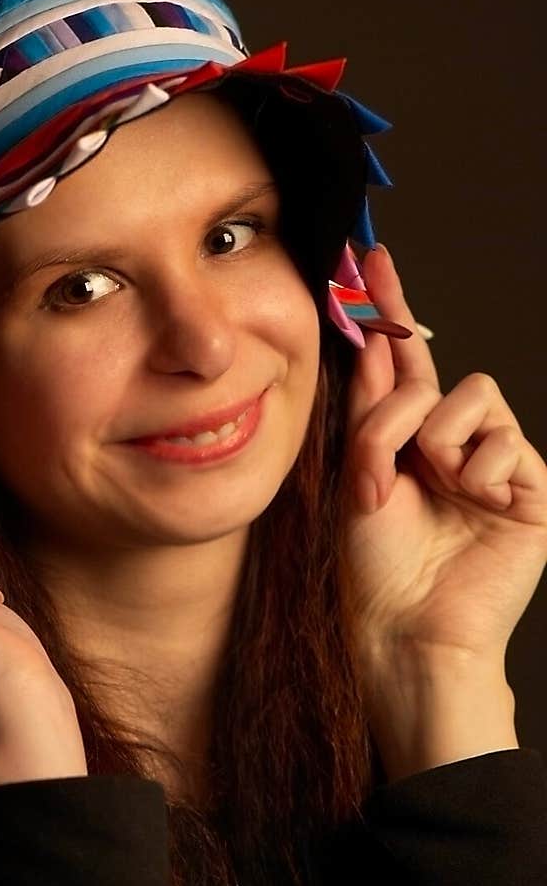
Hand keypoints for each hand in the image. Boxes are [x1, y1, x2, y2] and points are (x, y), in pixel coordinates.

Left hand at [342, 245, 546, 678]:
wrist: (406, 628)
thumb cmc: (374, 566)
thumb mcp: (357, 472)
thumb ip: (371, 406)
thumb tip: (376, 339)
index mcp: (408, 441)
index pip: (404, 361)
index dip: (390, 308)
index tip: (372, 258)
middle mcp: (454, 446)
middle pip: (435, 374)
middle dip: (397, 416)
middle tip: (379, 471)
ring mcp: (497, 467)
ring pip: (474, 395)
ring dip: (438, 444)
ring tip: (434, 493)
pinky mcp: (533, 489)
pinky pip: (506, 439)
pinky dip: (481, 472)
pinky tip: (476, 506)